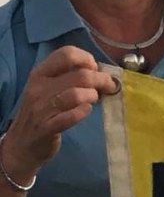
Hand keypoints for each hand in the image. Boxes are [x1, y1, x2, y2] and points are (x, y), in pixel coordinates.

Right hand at [2, 46, 117, 182]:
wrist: (22, 142)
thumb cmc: (42, 111)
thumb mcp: (47, 88)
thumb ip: (68, 76)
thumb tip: (98, 70)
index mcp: (40, 73)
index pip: (66, 54)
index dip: (87, 59)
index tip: (95, 69)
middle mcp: (39, 87)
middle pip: (80, 75)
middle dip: (101, 79)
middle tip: (108, 86)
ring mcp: (42, 108)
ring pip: (77, 94)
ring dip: (93, 95)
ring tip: (94, 99)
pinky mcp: (47, 128)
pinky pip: (70, 117)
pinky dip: (83, 112)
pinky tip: (86, 111)